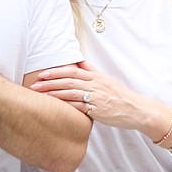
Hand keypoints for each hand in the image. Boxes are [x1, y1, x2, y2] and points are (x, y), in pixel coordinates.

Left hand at [30, 59, 146, 129]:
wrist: (136, 110)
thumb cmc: (120, 96)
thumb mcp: (107, 79)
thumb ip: (92, 70)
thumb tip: (79, 61)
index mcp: (96, 77)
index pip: (73, 71)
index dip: (56, 72)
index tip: (42, 74)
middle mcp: (95, 85)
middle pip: (68, 81)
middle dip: (49, 82)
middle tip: (34, 84)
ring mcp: (96, 98)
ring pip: (71, 93)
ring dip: (53, 93)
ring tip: (40, 95)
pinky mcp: (97, 111)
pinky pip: (78, 107)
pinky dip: (65, 106)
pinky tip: (55, 107)